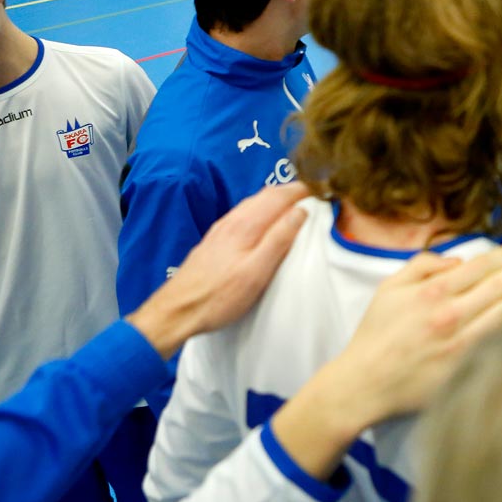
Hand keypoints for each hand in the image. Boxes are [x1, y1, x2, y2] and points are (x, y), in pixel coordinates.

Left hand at [126, 184, 310, 359]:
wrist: (177, 310)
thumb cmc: (219, 296)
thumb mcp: (256, 272)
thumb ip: (279, 239)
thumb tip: (301, 210)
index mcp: (246, 224)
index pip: (280, 196)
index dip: (303, 190)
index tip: (324, 191)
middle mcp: (232, 220)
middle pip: (266, 195)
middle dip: (291, 191)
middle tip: (314, 195)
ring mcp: (221, 229)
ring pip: (253, 203)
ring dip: (276, 199)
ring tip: (295, 204)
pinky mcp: (214, 240)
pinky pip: (243, 214)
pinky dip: (261, 209)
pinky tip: (263, 221)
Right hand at [311, 246, 501, 431]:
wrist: (364, 383)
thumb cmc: (376, 335)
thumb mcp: (389, 288)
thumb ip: (422, 265)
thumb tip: (457, 260)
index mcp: (433, 292)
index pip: (479, 267)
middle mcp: (451, 314)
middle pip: (500, 286)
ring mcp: (461, 343)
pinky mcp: (467, 368)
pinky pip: (501, 342)